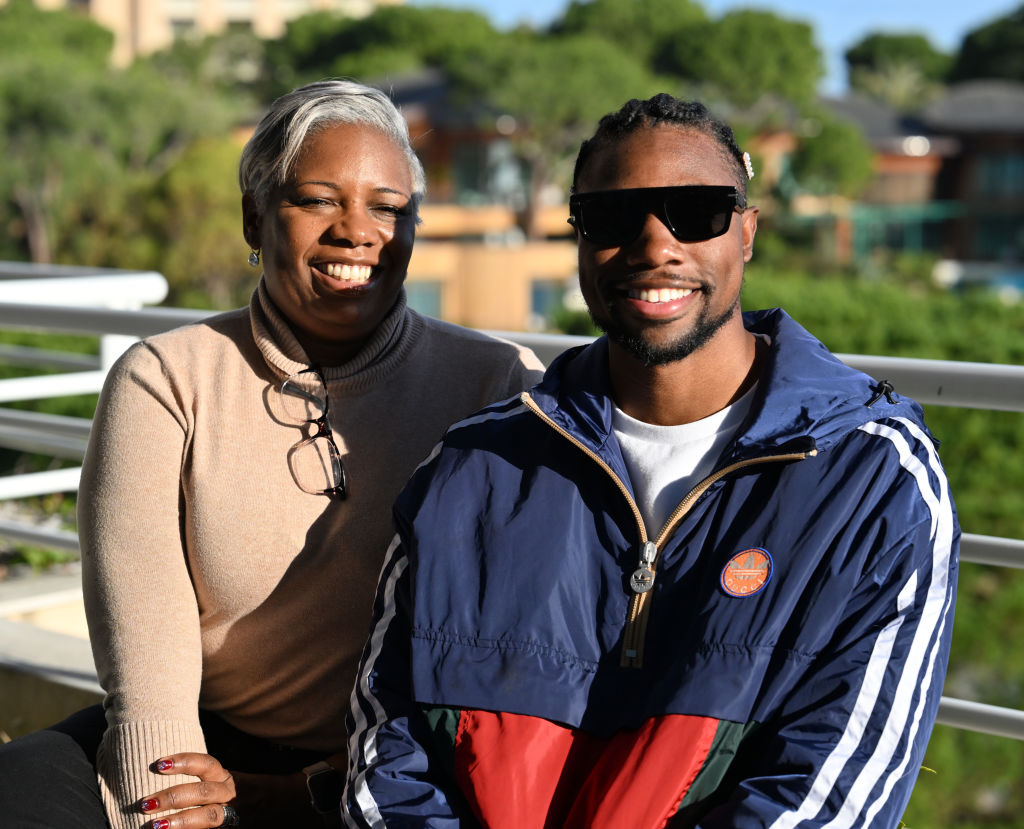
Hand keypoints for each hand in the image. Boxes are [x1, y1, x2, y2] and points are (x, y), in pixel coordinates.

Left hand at [140, 753, 323, 828]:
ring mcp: (235, 814)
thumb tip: (162, 773)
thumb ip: (203, 782)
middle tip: (145, 803)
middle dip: (173, 796)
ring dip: (181, 821)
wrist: (284, 805)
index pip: (207, 764)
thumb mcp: (225, 781)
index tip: (159, 763)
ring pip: (209, 817)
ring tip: (155, 826)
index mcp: (227, 777)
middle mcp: (232, 794)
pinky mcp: (234, 828)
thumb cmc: (245, 791)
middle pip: (204, 793)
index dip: (184, 762)